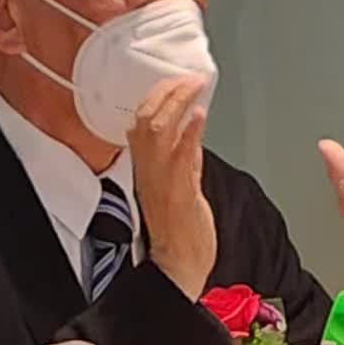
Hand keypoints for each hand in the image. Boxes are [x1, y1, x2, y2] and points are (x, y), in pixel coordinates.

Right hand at [128, 76, 215, 300]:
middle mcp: (150, 171)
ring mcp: (162, 181)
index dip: (158, 96)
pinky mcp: (179, 194)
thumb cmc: (179, 230)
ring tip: (194, 87)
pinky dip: (189, 134)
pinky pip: (180, 158)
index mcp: (147, 167)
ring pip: (158, 132)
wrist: (179, 266)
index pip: (142, 121)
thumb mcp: (180, 183)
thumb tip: (193, 129)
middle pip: (147, 120)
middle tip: (188, 78)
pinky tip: (200, 117)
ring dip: (178, 104)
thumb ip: (185, 156)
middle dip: (167, 93)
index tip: (176, 79)